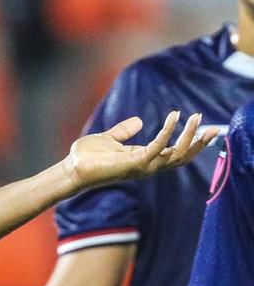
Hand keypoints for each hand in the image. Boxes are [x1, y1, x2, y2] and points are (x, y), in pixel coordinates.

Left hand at [64, 112, 215, 190]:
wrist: (71, 168)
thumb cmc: (87, 157)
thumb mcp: (109, 139)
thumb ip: (124, 131)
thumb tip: (139, 121)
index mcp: (144, 158)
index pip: (173, 153)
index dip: (190, 141)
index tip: (201, 124)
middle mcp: (147, 165)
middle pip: (181, 157)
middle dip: (198, 143)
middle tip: (213, 127)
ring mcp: (142, 166)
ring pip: (175, 154)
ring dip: (189, 136)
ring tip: (197, 118)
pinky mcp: (134, 163)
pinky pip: (157, 147)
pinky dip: (167, 132)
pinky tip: (174, 117)